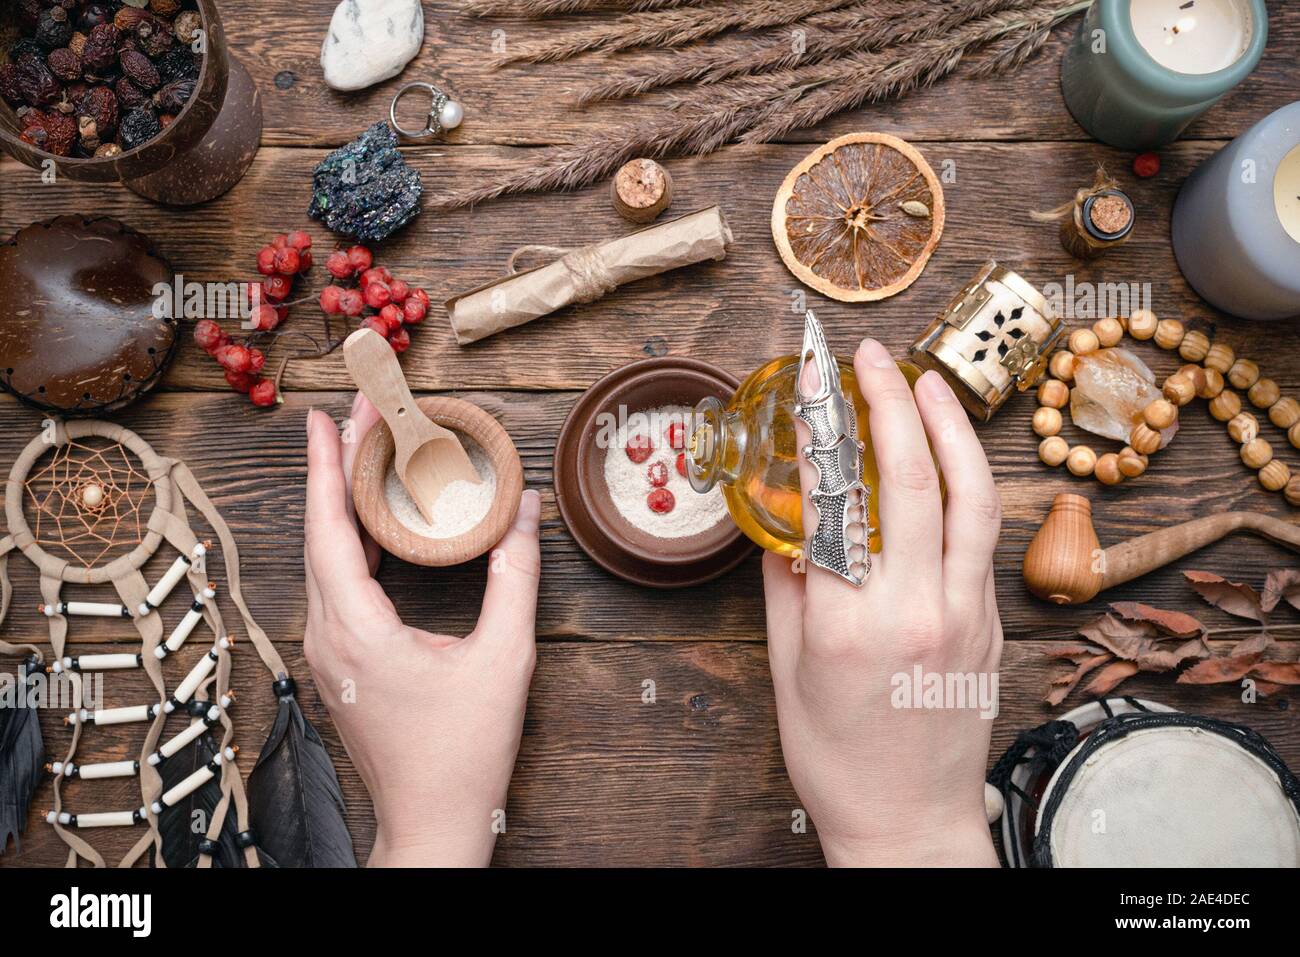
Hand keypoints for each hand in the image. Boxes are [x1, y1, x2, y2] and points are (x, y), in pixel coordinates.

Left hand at [304, 395, 541, 866]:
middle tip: (359, 415)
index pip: (330, 529)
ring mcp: (329, 652)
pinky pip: (335, 585)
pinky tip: (373, 521)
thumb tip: (525, 510)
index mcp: (356, 630)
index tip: (328, 417)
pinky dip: (350, 541)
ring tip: (365, 453)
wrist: (433, 819)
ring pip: (323, 559)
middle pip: (320, 534)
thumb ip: (515, 576)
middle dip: (337, 469)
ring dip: (342, 503)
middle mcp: (328, 636)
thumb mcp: (505, 657)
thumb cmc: (465, 751)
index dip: (329, 467)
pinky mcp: (341, 662)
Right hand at [763, 338, 1001, 866]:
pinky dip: (967, 486)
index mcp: (847, 624)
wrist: (909, 821)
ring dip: (951, 430)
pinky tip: (951, 458)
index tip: (813, 382)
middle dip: (892, 404)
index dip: (821, 430)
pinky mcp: (991, 627)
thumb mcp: (786, 670)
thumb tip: (787, 524)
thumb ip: (786, 586)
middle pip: (912, 481)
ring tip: (929, 382)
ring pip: (970, 500)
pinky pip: (981, 540)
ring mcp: (964, 617)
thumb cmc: (837, 756)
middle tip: (873, 359)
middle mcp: (914, 610)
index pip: (833, 500)